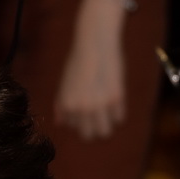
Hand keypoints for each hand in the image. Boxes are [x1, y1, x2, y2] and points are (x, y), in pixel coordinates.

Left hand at [57, 0, 131, 139]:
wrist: (95, 43)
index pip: (75, 128)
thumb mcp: (64, 83)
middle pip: (90, 136)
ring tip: (107, 111)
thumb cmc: (78, 62)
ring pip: (106, 132)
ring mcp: (100, 104)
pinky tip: (115, 98)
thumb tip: (60, 123)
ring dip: (107, 124)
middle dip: (94, 127)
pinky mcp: (116, 97)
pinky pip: (119, 118)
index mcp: (68, 105)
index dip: (82, 119)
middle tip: (98, 114)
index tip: (86, 106)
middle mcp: (82, 108)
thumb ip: (61, 104)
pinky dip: (118, 112)